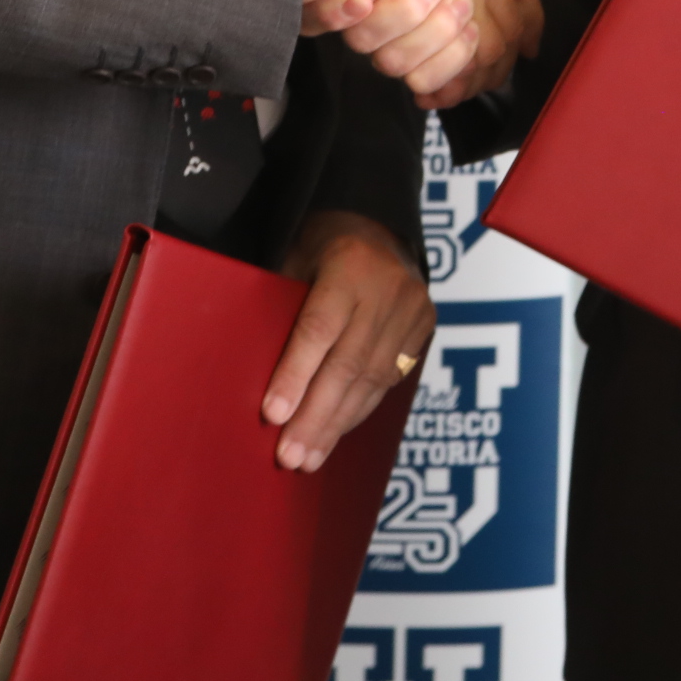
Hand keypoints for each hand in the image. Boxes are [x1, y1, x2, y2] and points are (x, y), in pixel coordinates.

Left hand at [262, 210, 434, 472]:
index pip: (319, 329)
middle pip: (348, 364)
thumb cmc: (321, 245)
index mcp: (349, 264)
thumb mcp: (295, 261)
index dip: (295, 375)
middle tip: (289, 457)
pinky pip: (390, 379)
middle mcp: (387, 288)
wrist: (379, 222)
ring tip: (309, 458)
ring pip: (372, 379)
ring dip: (337, 424)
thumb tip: (255, 375)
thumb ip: (284, 309)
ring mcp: (412, 308)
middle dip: (316, 416)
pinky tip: (336, 433)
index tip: (272, 416)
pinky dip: (359, 409)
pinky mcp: (424, 326)